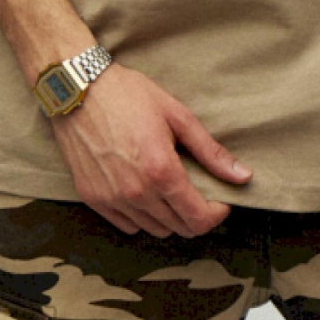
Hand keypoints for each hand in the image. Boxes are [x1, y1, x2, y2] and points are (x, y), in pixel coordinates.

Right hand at [50, 60, 251, 237]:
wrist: (77, 89)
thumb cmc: (128, 95)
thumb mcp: (177, 116)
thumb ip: (210, 152)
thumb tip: (242, 176)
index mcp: (161, 172)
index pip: (200, 219)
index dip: (217, 213)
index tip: (219, 199)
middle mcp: (136, 192)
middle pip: (180, 228)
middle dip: (196, 215)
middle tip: (198, 192)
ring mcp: (112, 198)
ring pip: (155, 230)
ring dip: (170, 217)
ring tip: (171, 191)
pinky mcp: (92, 198)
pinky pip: (127, 225)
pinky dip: (142, 217)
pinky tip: (145, 193)